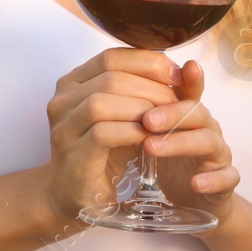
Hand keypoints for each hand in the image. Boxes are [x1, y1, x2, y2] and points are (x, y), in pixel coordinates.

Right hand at [44, 48, 182, 225]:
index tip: (177, 77)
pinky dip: (130, 132)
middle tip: (176, 103)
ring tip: (164, 121)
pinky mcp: (72, 153)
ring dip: (140, 109)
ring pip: (102, 102)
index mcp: (74, 83)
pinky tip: (148, 138)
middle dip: (151, 87)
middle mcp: (62, 99)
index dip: (148, 63)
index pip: (111, 56)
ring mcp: (63, 126)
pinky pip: (101, 133)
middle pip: (110, 76)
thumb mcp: (128, 117)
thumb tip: (189, 69)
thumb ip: (152, 93)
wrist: (73, 194)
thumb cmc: (104, 152)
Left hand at [138, 59, 240, 227]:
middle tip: (146, 119)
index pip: (188, 90)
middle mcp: (207, 128)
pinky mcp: (224, 183)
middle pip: (196, 112)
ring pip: (209, 142)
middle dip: (171, 113)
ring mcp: (218, 155)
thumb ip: (139, 110)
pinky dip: (213, 181)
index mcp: (188, 113)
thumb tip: (108, 81)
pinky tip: (196, 183)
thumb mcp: (151, 132)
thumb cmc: (168, 158)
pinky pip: (227, 179)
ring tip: (151, 147)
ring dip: (181, 143)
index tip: (185, 67)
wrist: (189, 198)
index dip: (188, 78)